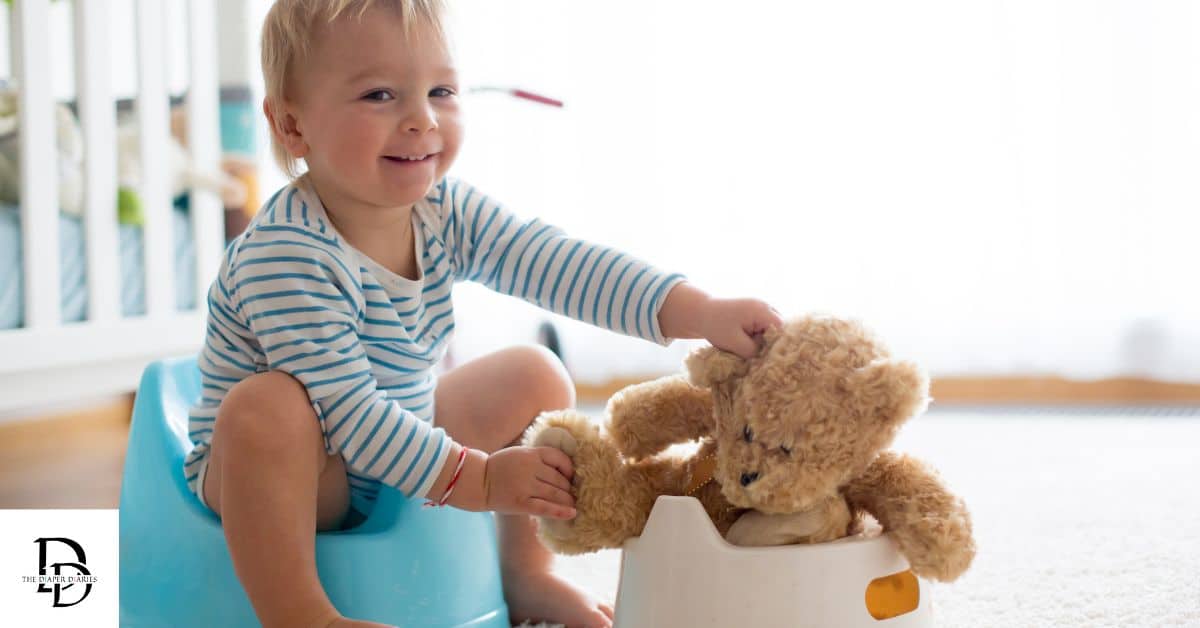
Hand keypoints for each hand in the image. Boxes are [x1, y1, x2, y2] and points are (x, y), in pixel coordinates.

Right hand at [484, 446, 576, 518]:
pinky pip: (545, 507)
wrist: (478, 481)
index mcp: (530, 454)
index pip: (559, 458)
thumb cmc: (501, 467)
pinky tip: (572, 513)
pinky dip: (560, 511)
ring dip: (568, 500)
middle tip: (573, 494)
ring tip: (573, 504)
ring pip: (555, 494)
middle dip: (569, 488)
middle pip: (559, 479)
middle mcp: (530, 468)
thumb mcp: (520, 454)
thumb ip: (538, 458)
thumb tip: (564, 470)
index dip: (569, 468)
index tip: (571, 476)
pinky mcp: (521, 503)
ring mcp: (525, 486)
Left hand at [659, 282, 782, 357]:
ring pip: (772, 330)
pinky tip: (748, 345)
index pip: (783, 330)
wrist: (700, 312)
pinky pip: (764, 327)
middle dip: (772, 344)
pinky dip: (759, 337)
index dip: (779, 346)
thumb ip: (754, 352)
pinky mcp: (755, 313)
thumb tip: (767, 360)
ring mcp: (761, 308)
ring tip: (752, 350)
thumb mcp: (735, 343)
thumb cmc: (716, 326)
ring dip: (764, 341)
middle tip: (761, 358)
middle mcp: (765, 306)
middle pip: (779, 329)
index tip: (771, 360)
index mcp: (762, 311)